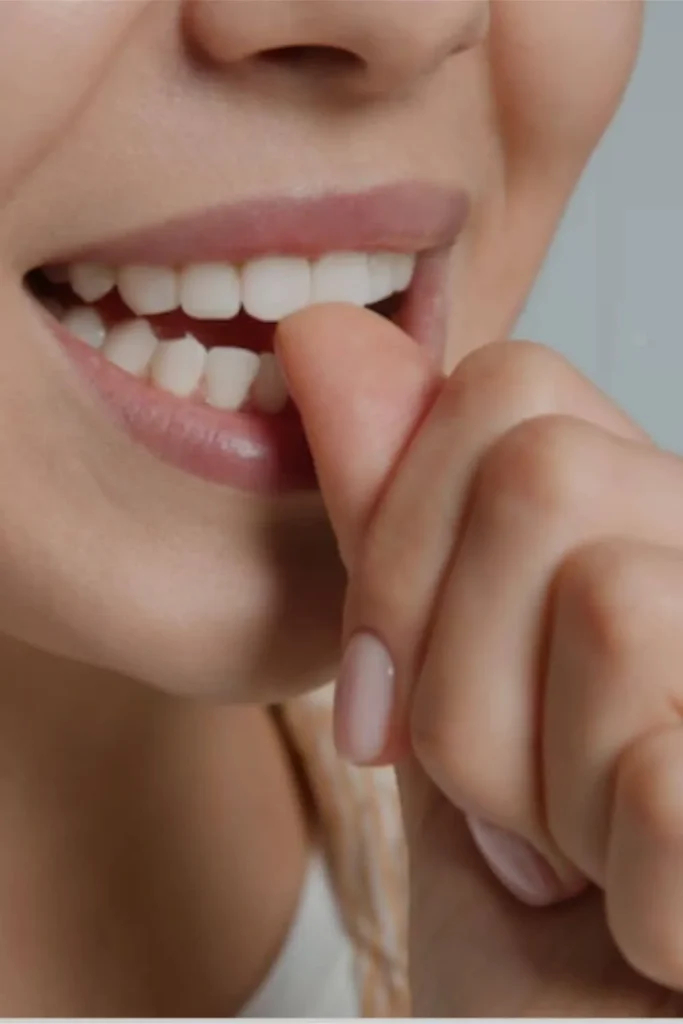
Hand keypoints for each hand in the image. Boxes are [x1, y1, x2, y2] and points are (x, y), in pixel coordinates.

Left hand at [278, 305, 682, 1013]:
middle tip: (503, 804)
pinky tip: (642, 923)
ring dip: (530, 781)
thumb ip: (396, 530)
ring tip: (575, 864)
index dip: (402, 541)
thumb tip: (326, 334)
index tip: (380, 696)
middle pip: (540, 473)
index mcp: (655, 536)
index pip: (511, 385)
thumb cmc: (517, 931)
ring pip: (605, 600)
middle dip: (455, 673)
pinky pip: (666, 765)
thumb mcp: (432, 708)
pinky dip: (615, 876)